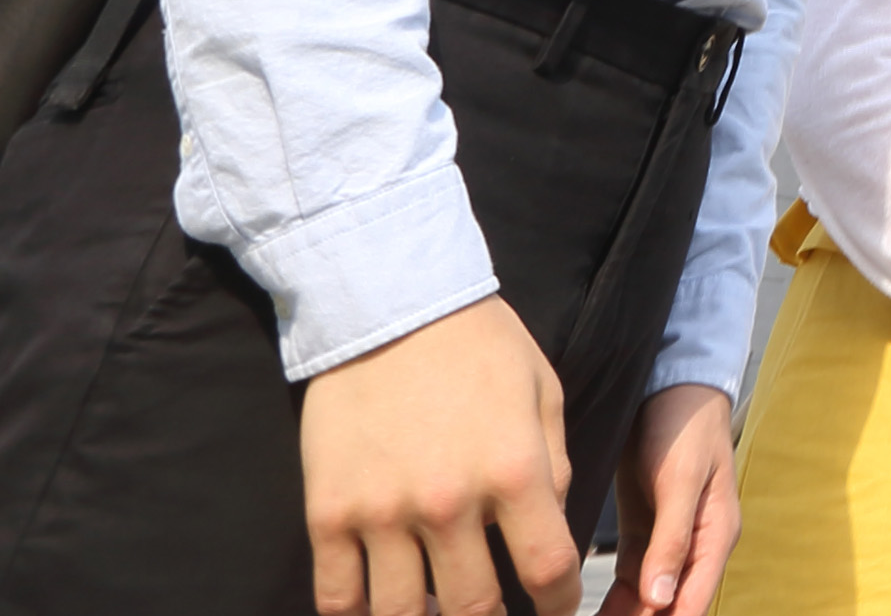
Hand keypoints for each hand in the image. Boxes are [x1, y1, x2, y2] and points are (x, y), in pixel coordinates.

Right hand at [300, 295, 578, 615]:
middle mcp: (448, 503)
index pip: (548, 569)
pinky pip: (337, 599)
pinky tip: (377, 610)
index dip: (560, 602)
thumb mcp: (542, 394)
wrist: (390, 306)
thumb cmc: (478, 345)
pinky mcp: (328, 515)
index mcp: (514, 470)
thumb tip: (552, 525)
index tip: (557, 606)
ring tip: (434, 613)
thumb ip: (553, 466)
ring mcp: (382, 514)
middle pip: (473, 609)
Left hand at [593, 388, 738, 615]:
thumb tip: (661, 601)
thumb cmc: (684, 427)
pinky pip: (630, 580)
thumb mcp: (681, 482)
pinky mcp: (645, 532)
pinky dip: (614, 600)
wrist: (668, 387)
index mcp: (715, 535)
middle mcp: (696, 545)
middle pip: (670, 606)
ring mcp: (669, 540)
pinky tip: (591, 612)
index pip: (693, 602)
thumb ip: (673, 540)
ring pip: (647, 598)